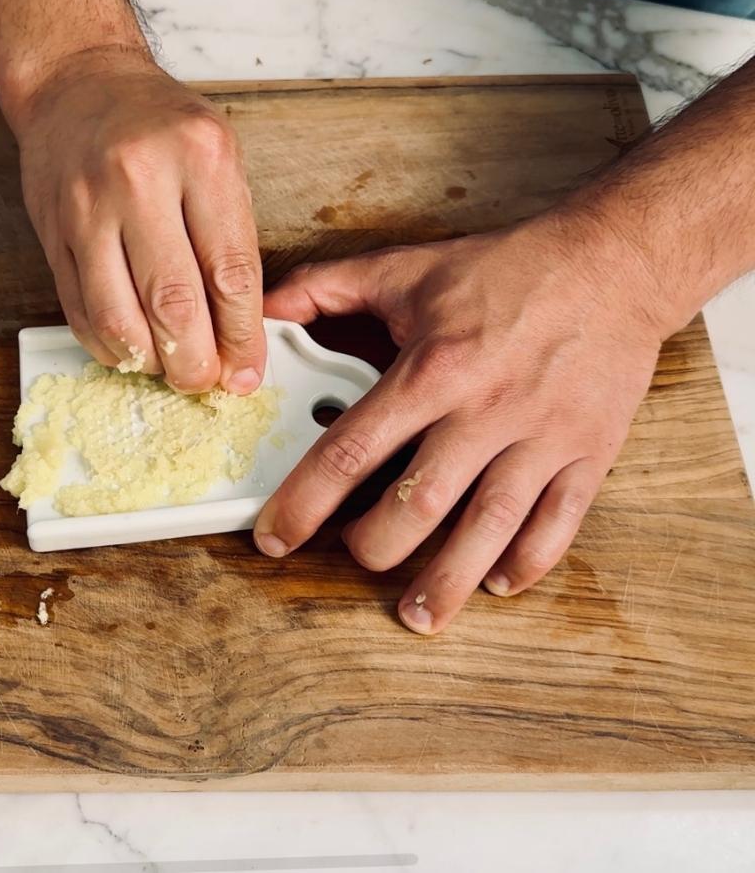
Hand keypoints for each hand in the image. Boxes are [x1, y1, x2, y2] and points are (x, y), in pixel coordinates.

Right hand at [6, 48, 265, 393]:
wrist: (78, 85)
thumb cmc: (157, 123)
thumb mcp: (219, 157)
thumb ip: (232, 241)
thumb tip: (240, 332)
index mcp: (199, 156)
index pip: (230, 272)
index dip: (242, 338)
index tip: (247, 371)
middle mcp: (139, 180)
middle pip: (173, 305)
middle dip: (195, 363)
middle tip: (206, 380)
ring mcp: (87, 210)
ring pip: (119, 320)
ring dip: (150, 363)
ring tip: (170, 367)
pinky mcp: (51, 235)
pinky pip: (79, 314)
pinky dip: (110, 348)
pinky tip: (132, 349)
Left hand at [254, 215, 664, 633]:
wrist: (615, 263)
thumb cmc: (507, 270)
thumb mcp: (407, 268)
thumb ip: (326, 287)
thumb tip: (265, 311)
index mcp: (434, 370)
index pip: (352, 452)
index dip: (305, 503)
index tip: (276, 538)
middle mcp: (486, 412)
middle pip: (417, 506)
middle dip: (374, 546)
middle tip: (354, 555)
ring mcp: (542, 438)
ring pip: (488, 528)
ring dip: (447, 580)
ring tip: (416, 615)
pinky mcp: (589, 453)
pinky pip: (558, 523)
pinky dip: (527, 561)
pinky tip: (496, 581)